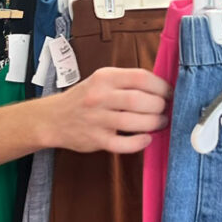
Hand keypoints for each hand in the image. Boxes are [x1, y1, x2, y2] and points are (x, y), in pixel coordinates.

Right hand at [44, 66, 171, 154]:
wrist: (53, 118)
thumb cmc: (83, 99)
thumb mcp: (101, 80)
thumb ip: (126, 81)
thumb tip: (161, 87)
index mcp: (104, 78)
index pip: (140, 77)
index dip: (161, 86)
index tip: (169, 92)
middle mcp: (100, 96)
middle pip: (139, 100)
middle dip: (159, 106)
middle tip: (165, 109)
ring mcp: (97, 119)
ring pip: (134, 121)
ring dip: (154, 123)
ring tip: (159, 123)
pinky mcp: (96, 139)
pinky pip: (123, 144)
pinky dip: (139, 143)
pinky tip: (146, 139)